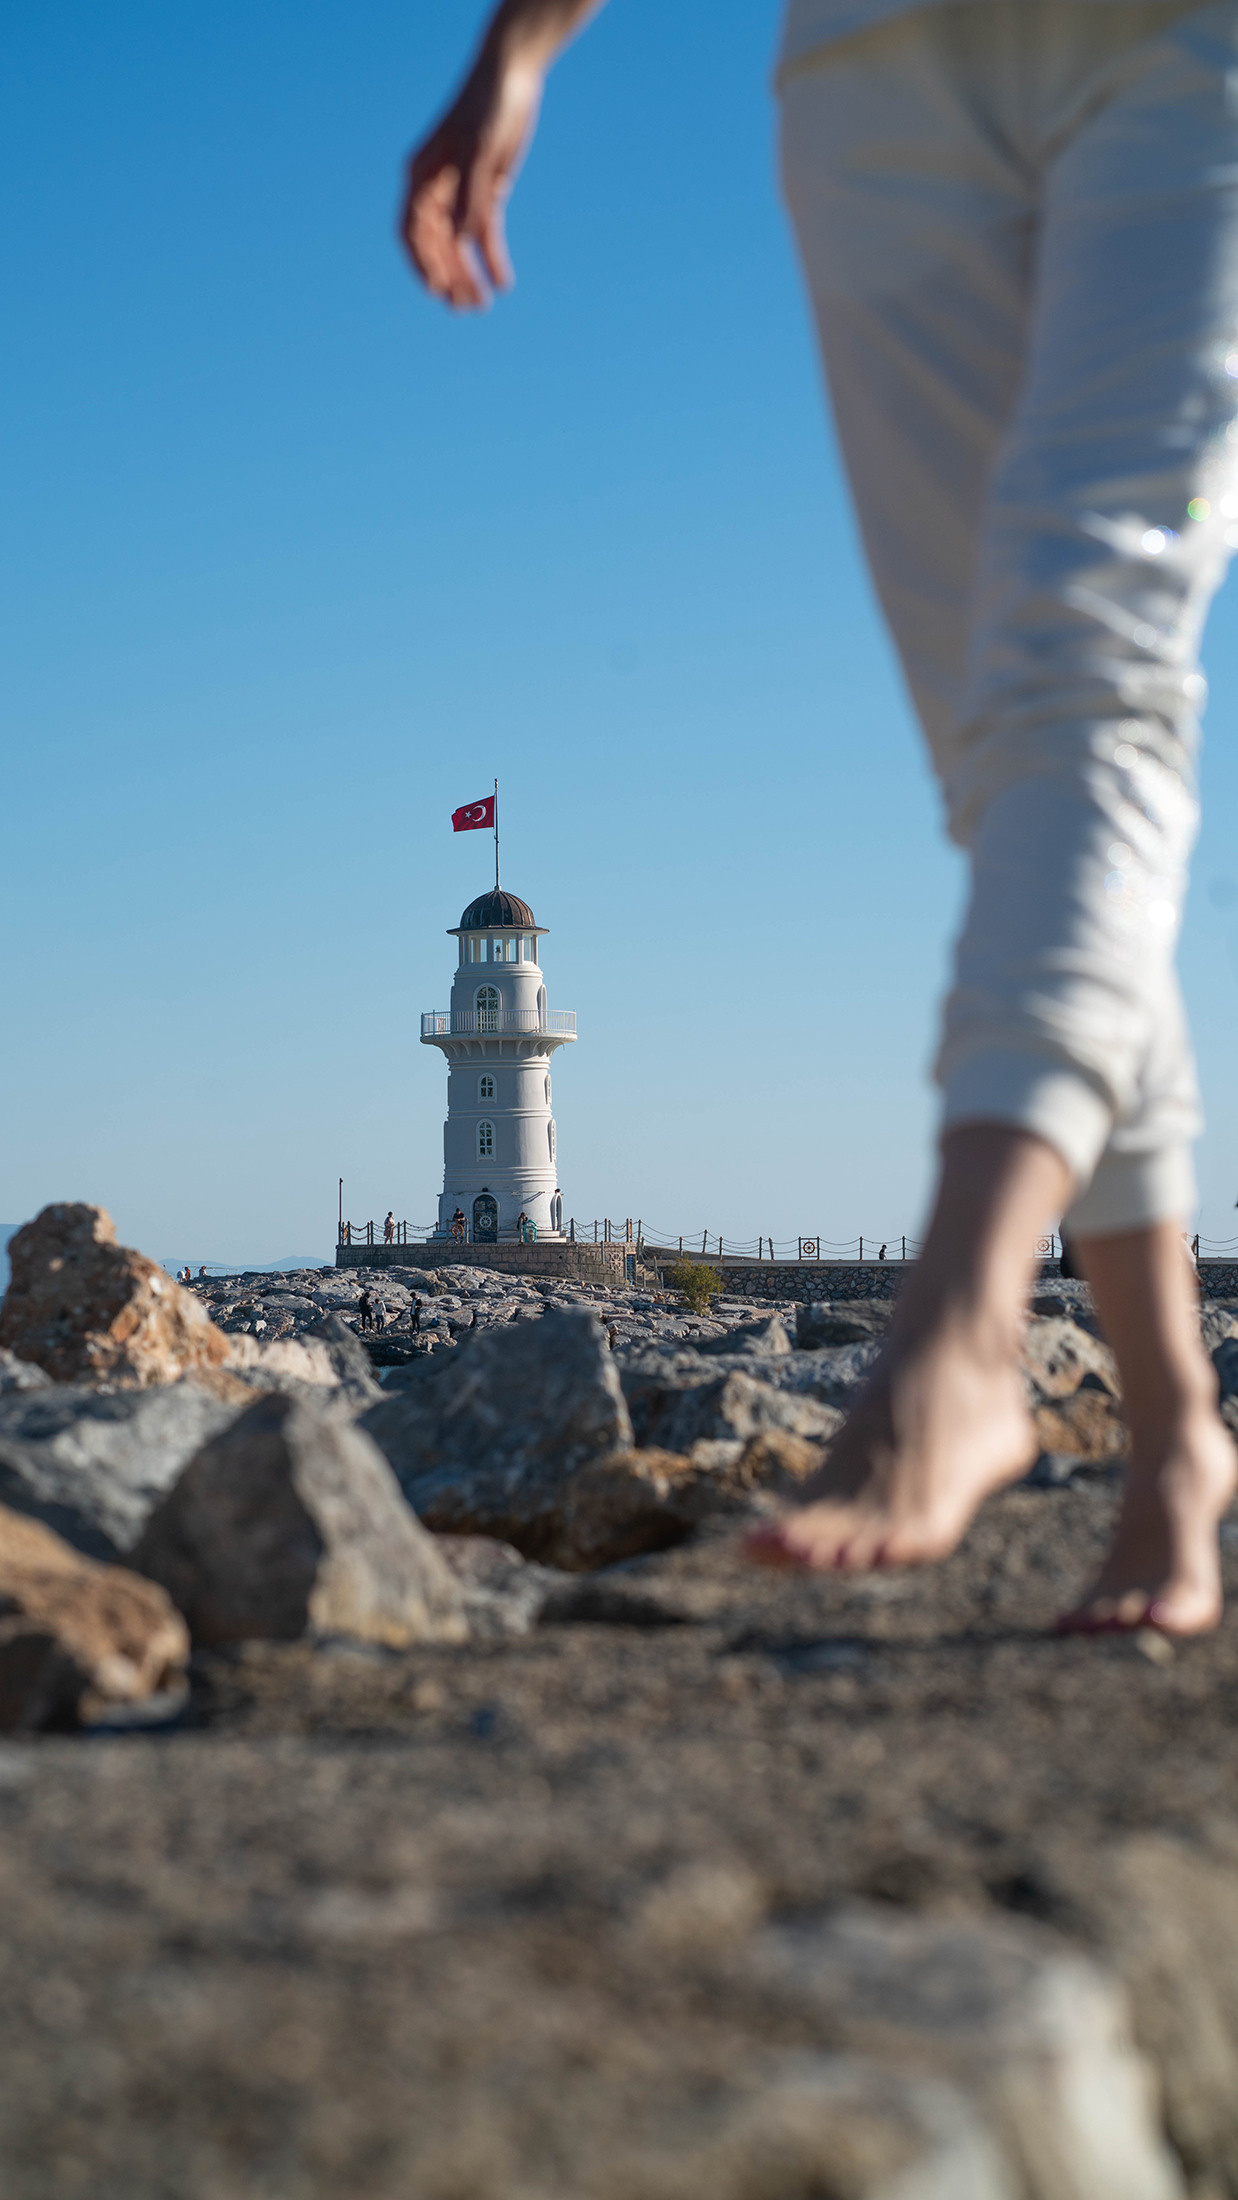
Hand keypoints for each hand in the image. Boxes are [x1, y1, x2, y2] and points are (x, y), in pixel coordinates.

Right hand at [401, 49, 543, 309]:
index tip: (434, 290)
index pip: (411, 230)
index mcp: (421, 176)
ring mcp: (460, 190)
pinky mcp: (486, 190)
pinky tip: (503, 282)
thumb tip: (460, 239)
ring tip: (481, 305)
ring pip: (460, 244)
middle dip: (448, 276)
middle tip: (465, 308)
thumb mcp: (478, 150)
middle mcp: (436, 187)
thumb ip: (470, 195)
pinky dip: (492, 257)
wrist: (512, 76)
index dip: (420, 262)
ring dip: (468, 274)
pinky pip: (486, 232)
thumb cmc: (487, 107)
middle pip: (436, 244)